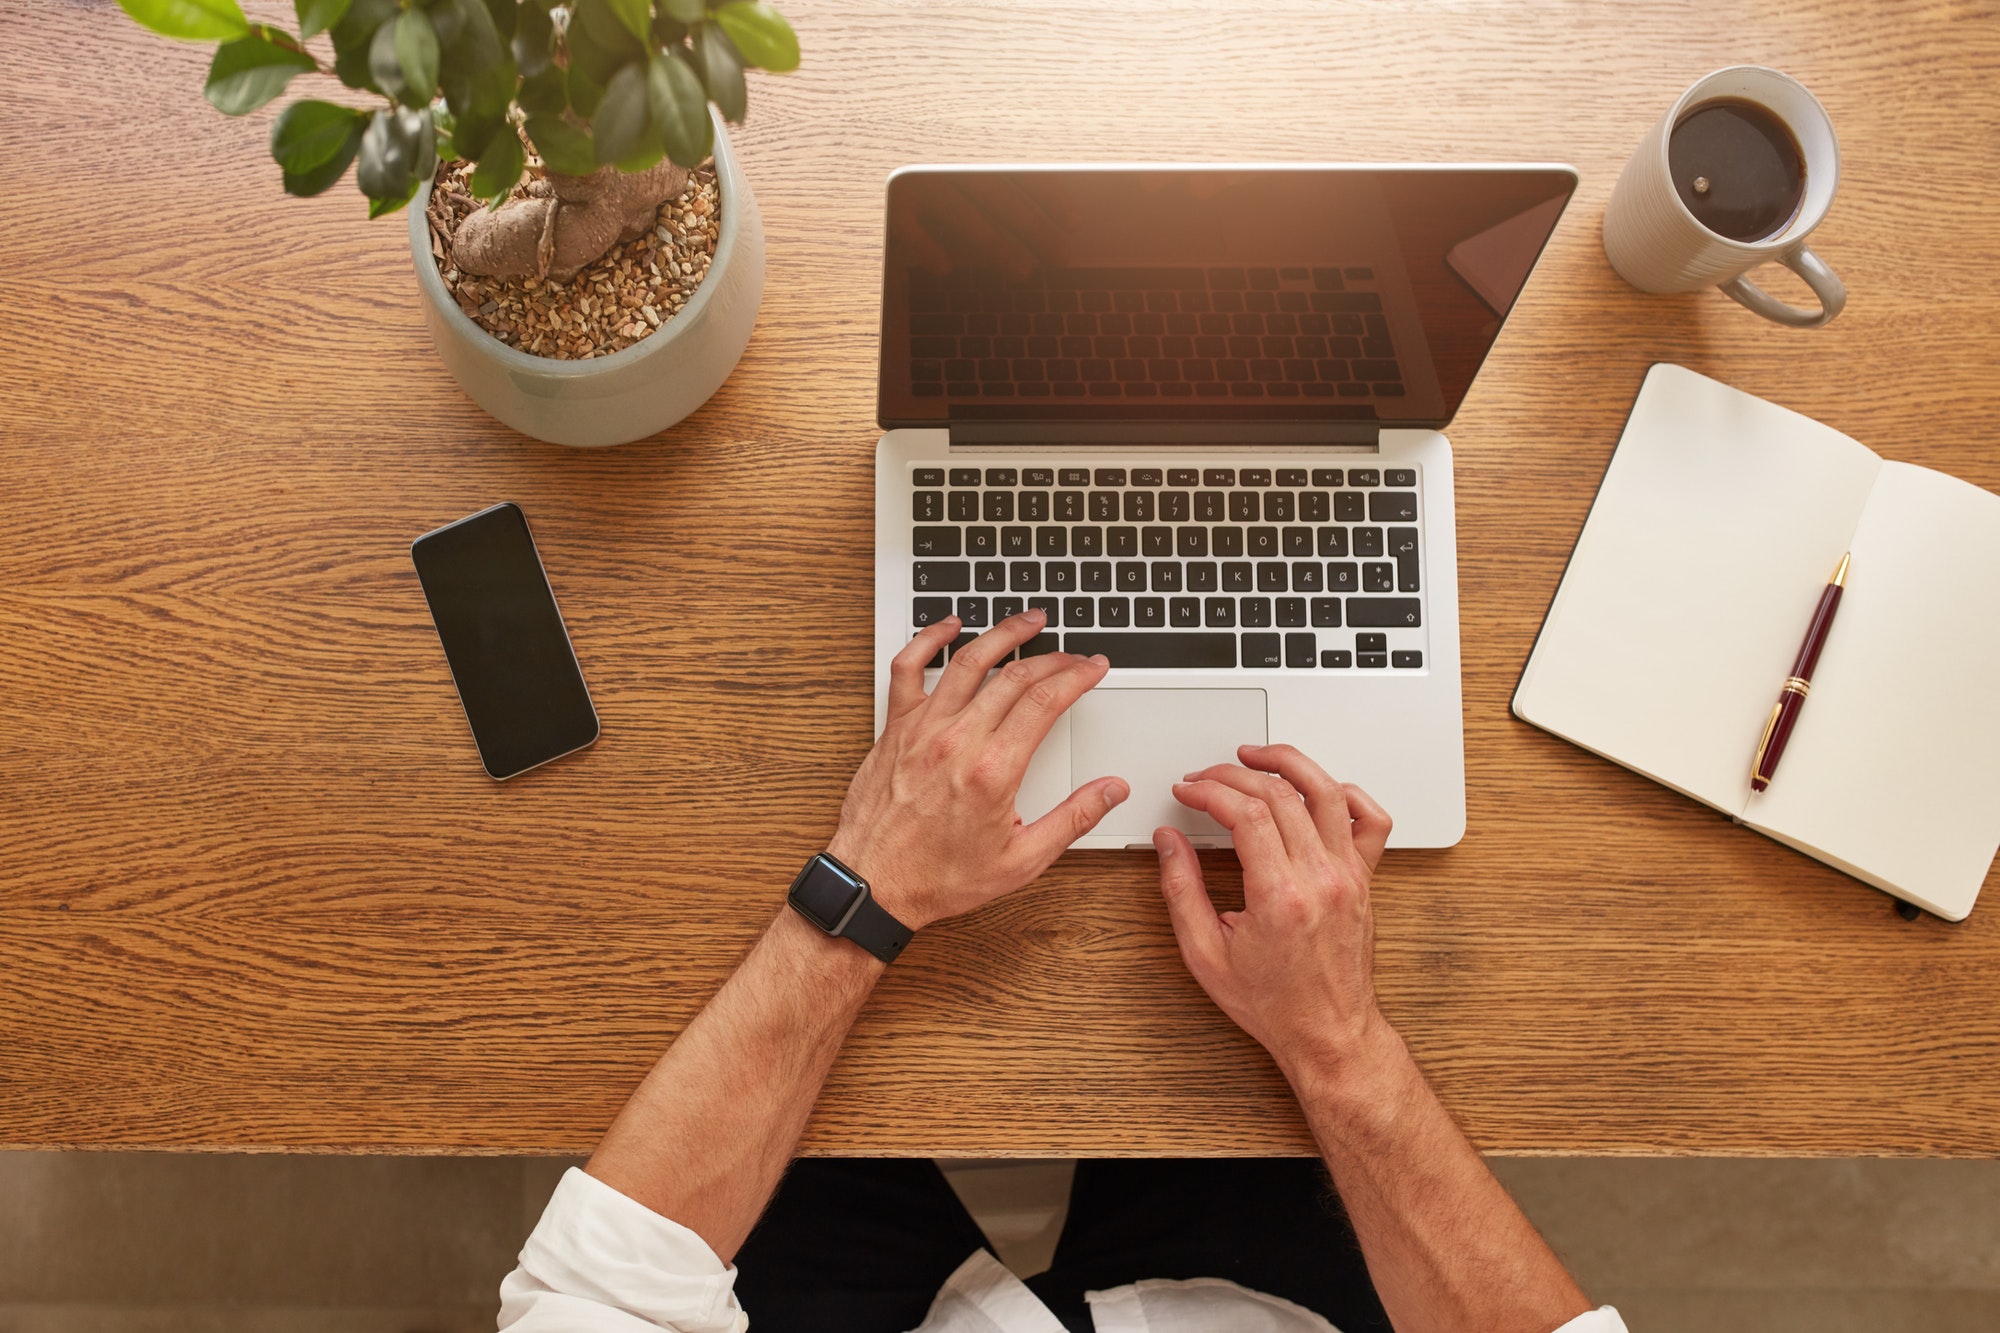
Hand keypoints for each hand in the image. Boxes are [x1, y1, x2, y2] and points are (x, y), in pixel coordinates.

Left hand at [828, 610, 1128, 930]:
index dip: (1077, 676)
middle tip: (1073, 653)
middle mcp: (957, 741)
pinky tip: (949, 626)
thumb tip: (1112, 790)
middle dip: (1053, 657)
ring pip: (967, 661)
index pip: (1046, 701)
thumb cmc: (939, 877)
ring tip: (1028, 621)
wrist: (874, 885)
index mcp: (993, 771)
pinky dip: (928, 639)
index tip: (1094, 667)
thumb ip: (1073, 819)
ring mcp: (922, 729)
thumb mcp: (1021, 860)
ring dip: (1003, 634)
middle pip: (1015, 677)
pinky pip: (908, 669)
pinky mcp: (895, 729)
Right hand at [1154, 745, 1394, 1079]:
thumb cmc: (1273, 1003)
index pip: (1246, 814)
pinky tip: (1319, 789)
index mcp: (1281, 897)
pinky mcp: (1364, 879)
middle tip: (1206, 777)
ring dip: (1288, 763)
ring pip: (1326, 792)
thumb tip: (1168, 841)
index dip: (1209, 790)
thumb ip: (1181, 890)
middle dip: (1233, 774)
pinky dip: (1346, 793)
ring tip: (1257, 755)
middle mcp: (1321, 880)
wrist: (1328, 1032)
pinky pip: (1370, 820)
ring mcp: (1349, 876)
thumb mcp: (1205, 954)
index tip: (1188, 790)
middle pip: (1280, 795)